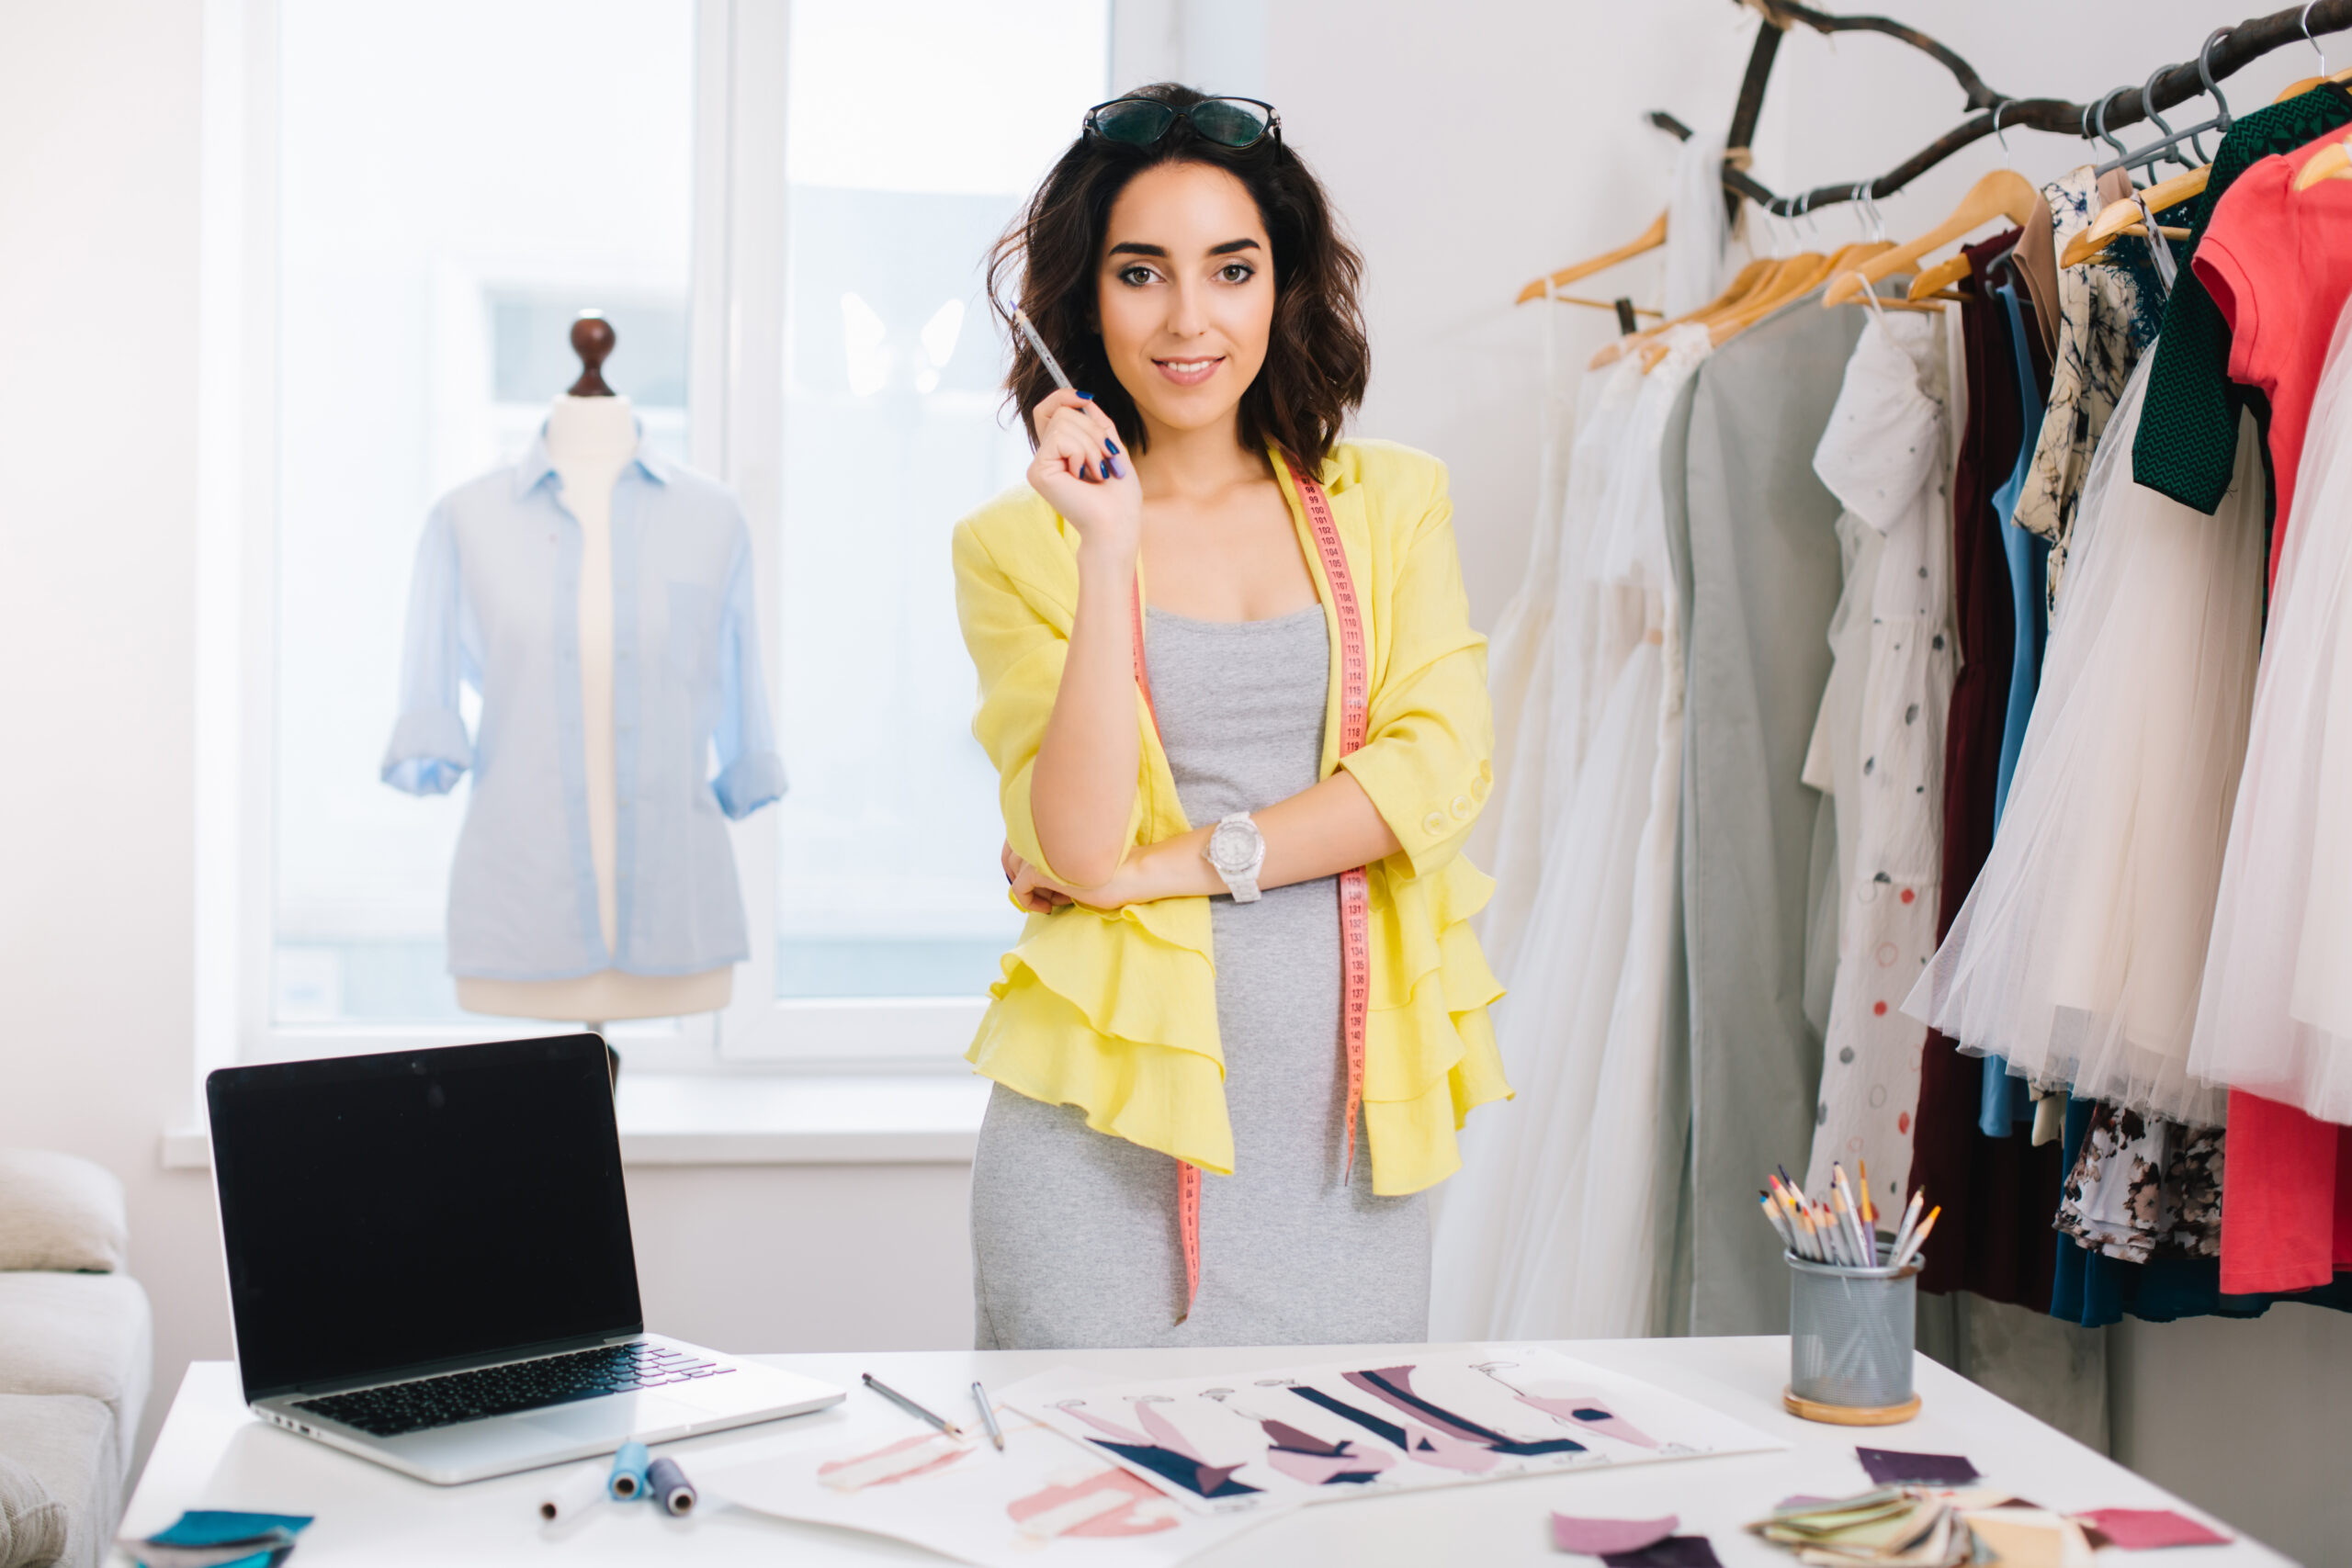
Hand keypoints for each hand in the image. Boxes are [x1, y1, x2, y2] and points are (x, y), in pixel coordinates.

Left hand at [1003, 838, 1183, 913]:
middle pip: (1013, 855)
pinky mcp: (1041, 870)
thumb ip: (1058, 857)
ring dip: (1031, 889)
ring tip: (1055, 900)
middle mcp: (1043, 834)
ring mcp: (1040, 851)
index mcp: (1054, 825)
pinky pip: (1019, 887)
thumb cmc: (1114, 867)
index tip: (1050, 884)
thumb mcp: (1079, 859)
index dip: (1029, 865)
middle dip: (1027, 878)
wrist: (1133, 872)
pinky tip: (1049, 908)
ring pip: (1015, 871)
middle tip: (1049, 895)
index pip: (1021, 841)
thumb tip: (1034, 874)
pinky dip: (1029, 901)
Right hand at [1026, 389, 1138, 557]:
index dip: (1064, 396)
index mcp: (1060, 452)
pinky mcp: (1037, 471)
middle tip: (1106, 460)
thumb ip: (1095, 421)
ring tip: (1098, 472)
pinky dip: (1083, 452)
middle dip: (1094, 430)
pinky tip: (1086, 475)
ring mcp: (1038, 464)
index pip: (1049, 409)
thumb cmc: (1119, 495)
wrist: (1117, 523)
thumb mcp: (1111, 447)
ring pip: (1063, 421)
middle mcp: (1045, 457)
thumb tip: (1082, 397)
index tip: (1086, 399)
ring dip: (1092, 444)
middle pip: (1062, 411)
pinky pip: (1061, 437)